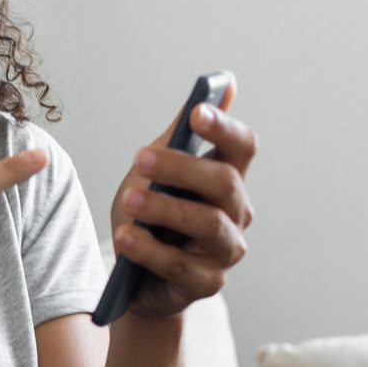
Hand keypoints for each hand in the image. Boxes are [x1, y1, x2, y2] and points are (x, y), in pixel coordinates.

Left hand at [109, 89, 257, 321]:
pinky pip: (180, 265)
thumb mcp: (154, 173)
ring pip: (207, 224)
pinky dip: (149, 250)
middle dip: (182, 168)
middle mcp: (237, 214)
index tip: (197, 112)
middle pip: (225, 182)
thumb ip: (179, 135)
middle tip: (140, 157)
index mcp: (228, 180)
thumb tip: (222, 82)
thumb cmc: (149, 219)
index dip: (224, 128)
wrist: (135, 282)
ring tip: (127, 200)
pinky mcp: (207, 284)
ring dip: (164, 209)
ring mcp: (226, 251)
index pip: (242, 147)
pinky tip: (124, 238)